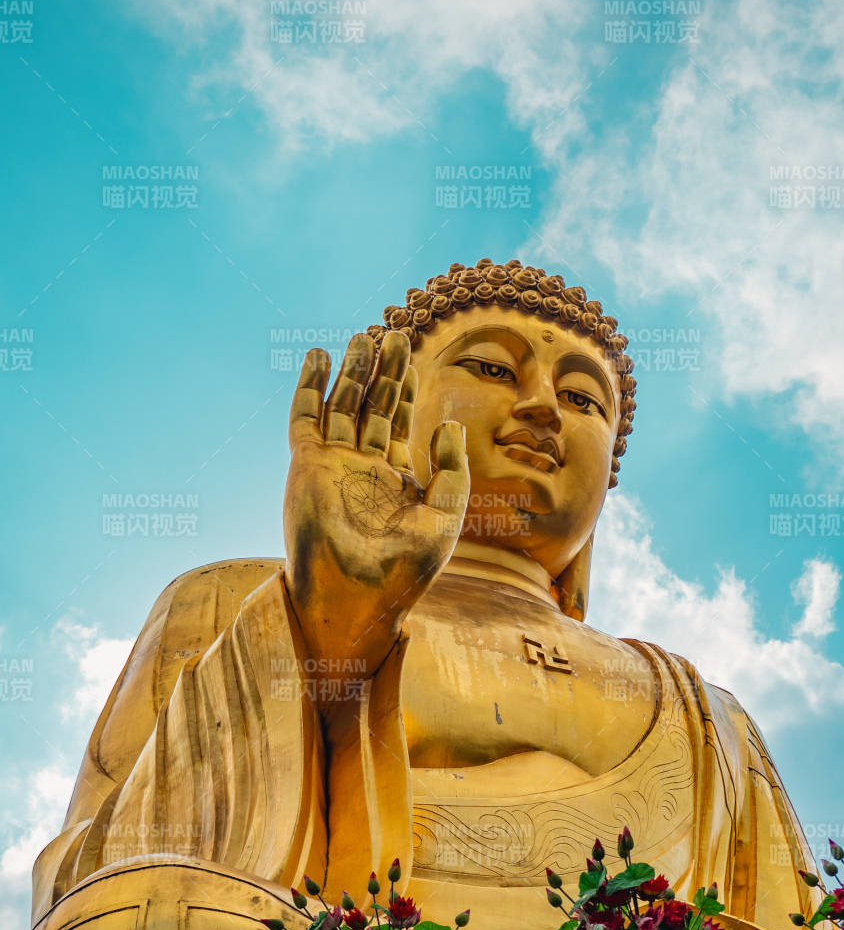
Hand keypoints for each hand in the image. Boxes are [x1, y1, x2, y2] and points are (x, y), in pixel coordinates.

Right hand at [283, 330, 468, 680]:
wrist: (359, 597)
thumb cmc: (406, 569)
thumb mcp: (446, 515)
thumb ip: (452, 469)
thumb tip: (448, 424)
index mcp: (393, 479)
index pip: (397, 423)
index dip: (405, 389)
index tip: (412, 357)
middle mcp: (361, 468)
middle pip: (371, 406)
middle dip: (383, 370)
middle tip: (395, 332)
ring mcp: (332, 464)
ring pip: (342, 405)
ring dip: (353, 370)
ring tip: (365, 335)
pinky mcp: (307, 465)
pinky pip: (306, 417)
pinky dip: (312, 385)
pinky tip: (320, 356)